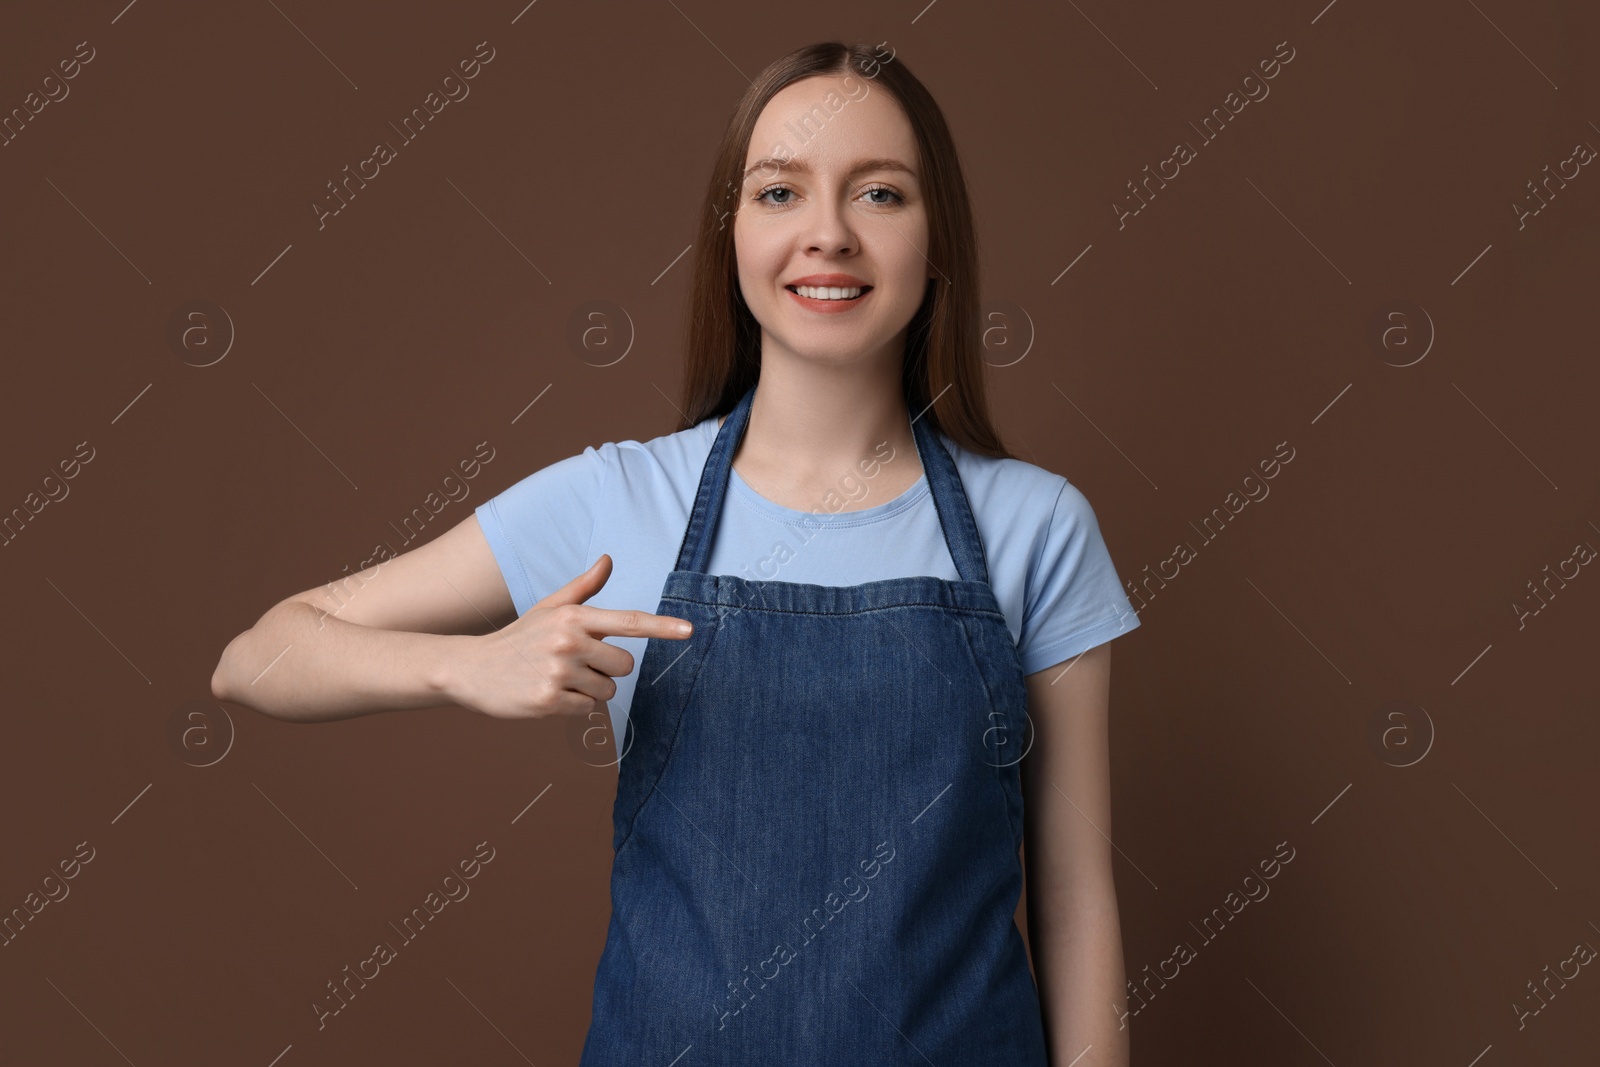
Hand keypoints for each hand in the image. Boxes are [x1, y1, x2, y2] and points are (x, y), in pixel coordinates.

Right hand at [452, 554, 692, 719]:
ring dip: (589, 689)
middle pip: (624, 665)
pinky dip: (572, 705)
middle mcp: (569, 641)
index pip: (628, 622)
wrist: (473, 669)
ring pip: (607, 690)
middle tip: (576, 664)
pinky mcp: (549, 700)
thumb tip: (608, 560)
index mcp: (574, 616)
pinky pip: (587, 709)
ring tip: (557, 678)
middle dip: (607, 669)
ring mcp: (559, 672)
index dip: (663, 627)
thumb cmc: (520, 637)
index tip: (690, 631)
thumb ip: (583, 588)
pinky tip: (548, 693)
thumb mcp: (550, 608)